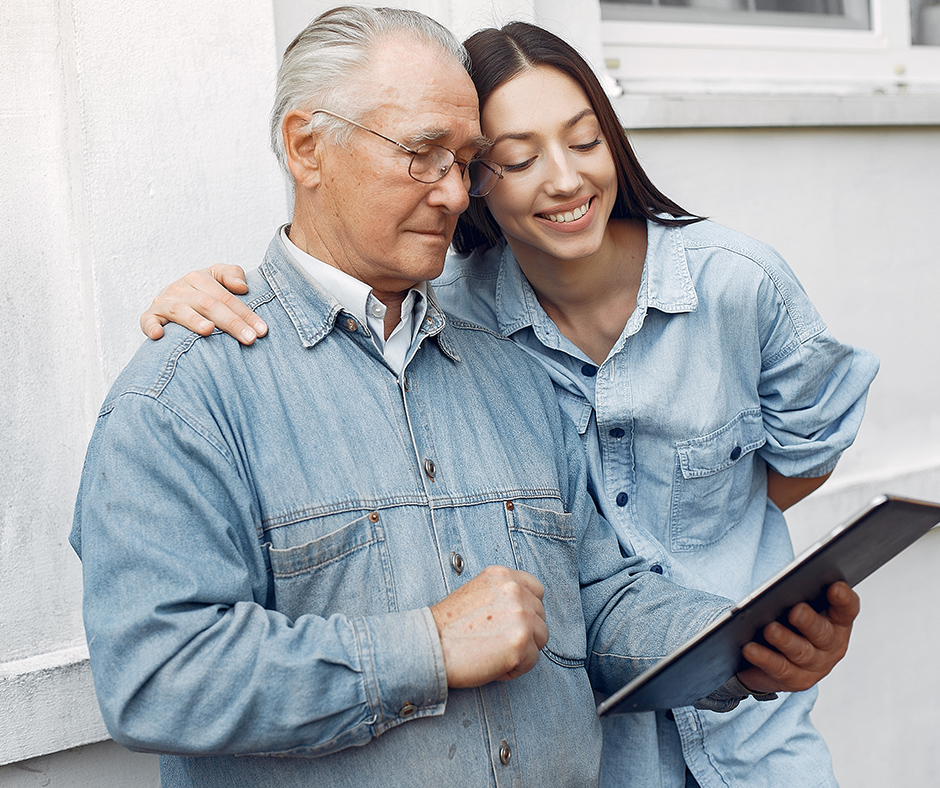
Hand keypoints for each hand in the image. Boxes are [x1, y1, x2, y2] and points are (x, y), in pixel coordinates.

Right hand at [139, 264, 266, 344]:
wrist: (171, 299)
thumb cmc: (201, 292)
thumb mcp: (217, 278)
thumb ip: (231, 274)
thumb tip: (242, 287)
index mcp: (199, 278)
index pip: (226, 297)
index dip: (245, 313)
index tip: (262, 330)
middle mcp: (181, 288)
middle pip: (209, 305)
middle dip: (231, 322)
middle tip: (249, 338)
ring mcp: (164, 302)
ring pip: (181, 311)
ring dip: (194, 321)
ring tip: (208, 330)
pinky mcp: (150, 316)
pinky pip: (147, 321)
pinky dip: (151, 327)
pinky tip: (160, 335)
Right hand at [430, 565, 547, 687]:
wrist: (429, 646)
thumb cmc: (447, 627)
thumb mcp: (476, 592)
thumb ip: (502, 595)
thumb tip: (524, 611)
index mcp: (502, 575)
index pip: (536, 589)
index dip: (528, 609)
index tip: (514, 622)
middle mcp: (514, 591)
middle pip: (540, 615)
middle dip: (524, 632)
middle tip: (497, 643)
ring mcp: (520, 616)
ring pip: (540, 638)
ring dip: (522, 650)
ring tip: (495, 653)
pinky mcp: (520, 643)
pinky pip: (531, 660)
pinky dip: (515, 668)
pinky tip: (492, 664)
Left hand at [737, 581, 858, 694]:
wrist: (771, 655)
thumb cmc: (787, 620)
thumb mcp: (795, 605)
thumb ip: (797, 593)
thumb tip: (782, 585)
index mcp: (837, 621)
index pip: (847, 609)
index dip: (843, 599)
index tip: (835, 586)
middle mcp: (831, 645)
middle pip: (823, 633)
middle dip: (809, 621)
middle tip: (796, 610)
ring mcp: (816, 665)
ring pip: (801, 652)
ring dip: (785, 640)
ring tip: (770, 629)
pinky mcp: (796, 680)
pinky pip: (779, 668)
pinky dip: (763, 658)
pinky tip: (750, 649)